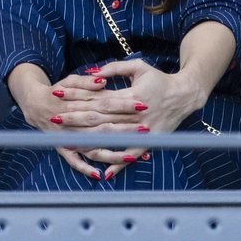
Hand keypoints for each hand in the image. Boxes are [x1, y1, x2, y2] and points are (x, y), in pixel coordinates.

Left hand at [51, 59, 205, 180]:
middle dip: (76, 120)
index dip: (78, 98)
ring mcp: (142, 130)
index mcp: (131, 96)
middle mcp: (135, 115)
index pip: (98, 98)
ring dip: (89, 141)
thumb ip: (114, 68)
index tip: (59, 96)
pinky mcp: (149, 142)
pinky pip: (131, 155)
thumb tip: (92, 72)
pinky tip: (103, 173)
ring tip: (69, 144)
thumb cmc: (159, 79)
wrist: (185, 95)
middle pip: (100, 119)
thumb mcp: (138, 67)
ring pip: (111, 138)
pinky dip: (118, 164)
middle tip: (55, 120)